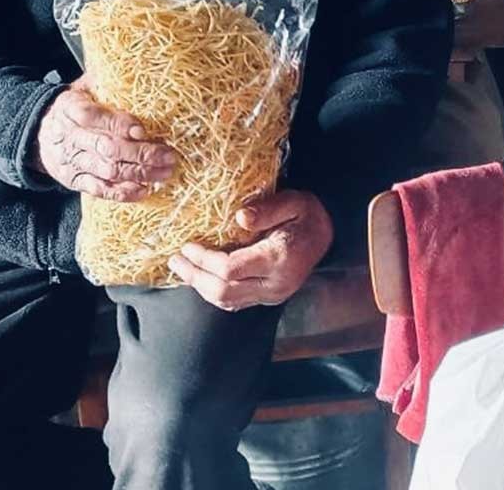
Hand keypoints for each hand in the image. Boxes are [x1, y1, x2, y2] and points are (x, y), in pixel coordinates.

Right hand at [35, 79, 175, 200]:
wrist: (38, 135)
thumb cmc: (71, 108)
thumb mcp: (81, 88)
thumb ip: (103, 80)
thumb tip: (133, 63)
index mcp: (70, 109)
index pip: (93, 117)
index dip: (119, 125)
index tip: (144, 130)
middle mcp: (70, 137)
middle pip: (106, 148)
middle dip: (141, 153)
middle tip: (169, 155)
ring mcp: (72, 161)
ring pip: (107, 171)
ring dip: (139, 174)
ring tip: (165, 172)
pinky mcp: (75, 181)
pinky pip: (100, 190)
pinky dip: (124, 192)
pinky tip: (145, 189)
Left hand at [166, 190, 332, 310]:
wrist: (328, 236)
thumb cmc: (308, 216)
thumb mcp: (295, 201)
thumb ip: (268, 208)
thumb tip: (240, 217)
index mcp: (279, 259)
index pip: (231, 269)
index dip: (204, 260)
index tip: (187, 245)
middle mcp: (275, 284)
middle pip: (224, 291)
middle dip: (195, 277)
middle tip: (175, 260)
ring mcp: (272, 295)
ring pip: (227, 301)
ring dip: (200, 287)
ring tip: (181, 269)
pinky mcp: (268, 298)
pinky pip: (235, 302)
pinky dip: (213, 292)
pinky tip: (199, 278)